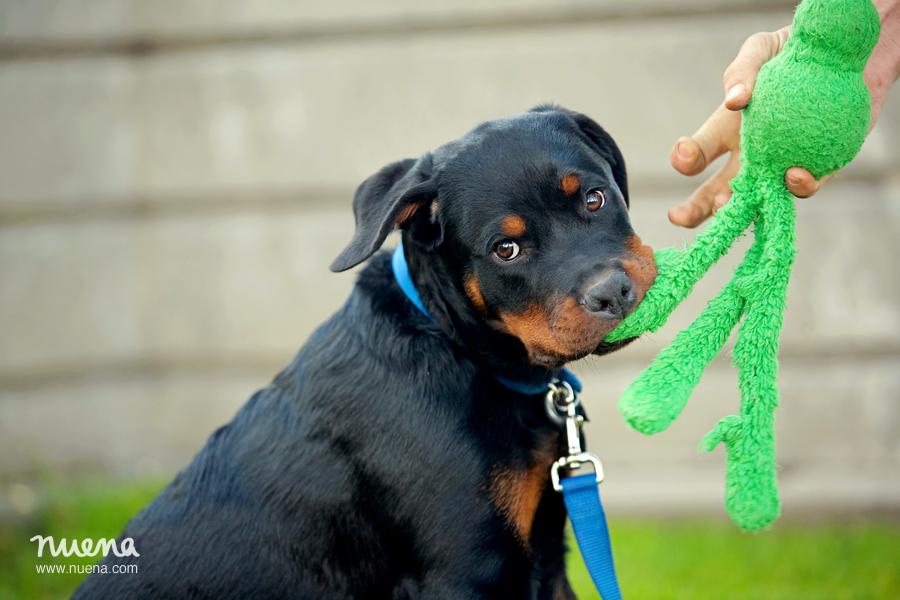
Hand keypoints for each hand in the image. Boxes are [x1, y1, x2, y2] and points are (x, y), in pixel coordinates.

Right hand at [668, 27, 832, 226]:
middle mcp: (750, 157)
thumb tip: (734, 100)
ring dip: (739, 208)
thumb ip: (743, 70)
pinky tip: (794, 177)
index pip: (699, 152)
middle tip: (678, 217)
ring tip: (727, 205)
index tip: (684, 154)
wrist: (843, 55)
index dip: (686, 157)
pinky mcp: (819, 167)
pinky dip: (799, 187)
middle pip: (717, 192)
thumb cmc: (792, 51)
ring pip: (757, 200)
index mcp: (727, 132)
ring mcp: (781, 167)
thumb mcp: (761, 50)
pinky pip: (806, 187)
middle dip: (696, 209)